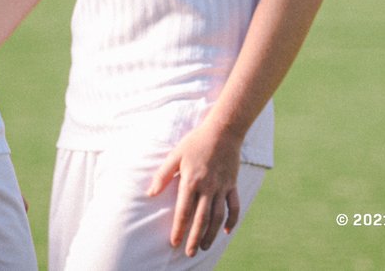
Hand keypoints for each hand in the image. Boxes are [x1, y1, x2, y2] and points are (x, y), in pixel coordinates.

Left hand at [147, 123, 242, 256]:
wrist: (223, 130)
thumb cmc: (196, 141)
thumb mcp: (176, 155)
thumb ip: (163, 175)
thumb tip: (150, 193)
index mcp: (191, 181)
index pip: (184, 211)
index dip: (179, 228)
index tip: (174, 242)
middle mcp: (208, 187)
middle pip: (201, 219)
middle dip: (194, 238)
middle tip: (189, 253)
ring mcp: (222, 187)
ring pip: (217, 216)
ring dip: (211, 234)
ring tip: (205, 247)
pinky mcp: (232, 184)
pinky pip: (234, 206)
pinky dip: (232, 219)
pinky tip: (227, 231)